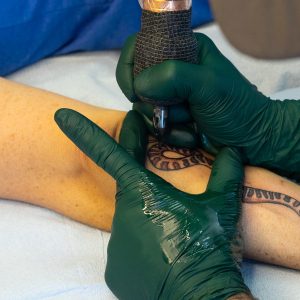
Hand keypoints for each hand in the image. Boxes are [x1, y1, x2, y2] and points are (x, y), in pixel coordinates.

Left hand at [55, 108, 249, 298]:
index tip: (63, 117)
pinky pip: (128, 248)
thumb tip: (232, 149)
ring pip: (132, 222)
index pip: (110, 154)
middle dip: (150, 195)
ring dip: (151, 223)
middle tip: (175, 212)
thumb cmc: (207, 247)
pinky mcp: (115, 269)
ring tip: (174, 239)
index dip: (85, 133)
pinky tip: (163, 256)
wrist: (201, 298)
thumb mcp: (221, 206)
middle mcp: (121, 215)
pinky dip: (145, 247)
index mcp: (143, 193)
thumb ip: (225, 173)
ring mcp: (115, 245)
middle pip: (131, 192)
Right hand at [117, 33, 299, 180]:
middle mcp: (171, 71)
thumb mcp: (209, 85)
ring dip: (167, 122)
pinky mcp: (170, 117)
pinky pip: (154, 126)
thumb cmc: (236, 108)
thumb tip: (139, 85)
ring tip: (193, 122)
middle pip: (138, 84)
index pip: (138, 47)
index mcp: (182, 49)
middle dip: (156, 104)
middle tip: (183, 110)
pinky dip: (171, 134)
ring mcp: (169, 96)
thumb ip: (174, 76)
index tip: (135, 93)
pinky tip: (191, 134)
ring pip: (144, 109)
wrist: (250, 140)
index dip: (130, 69)